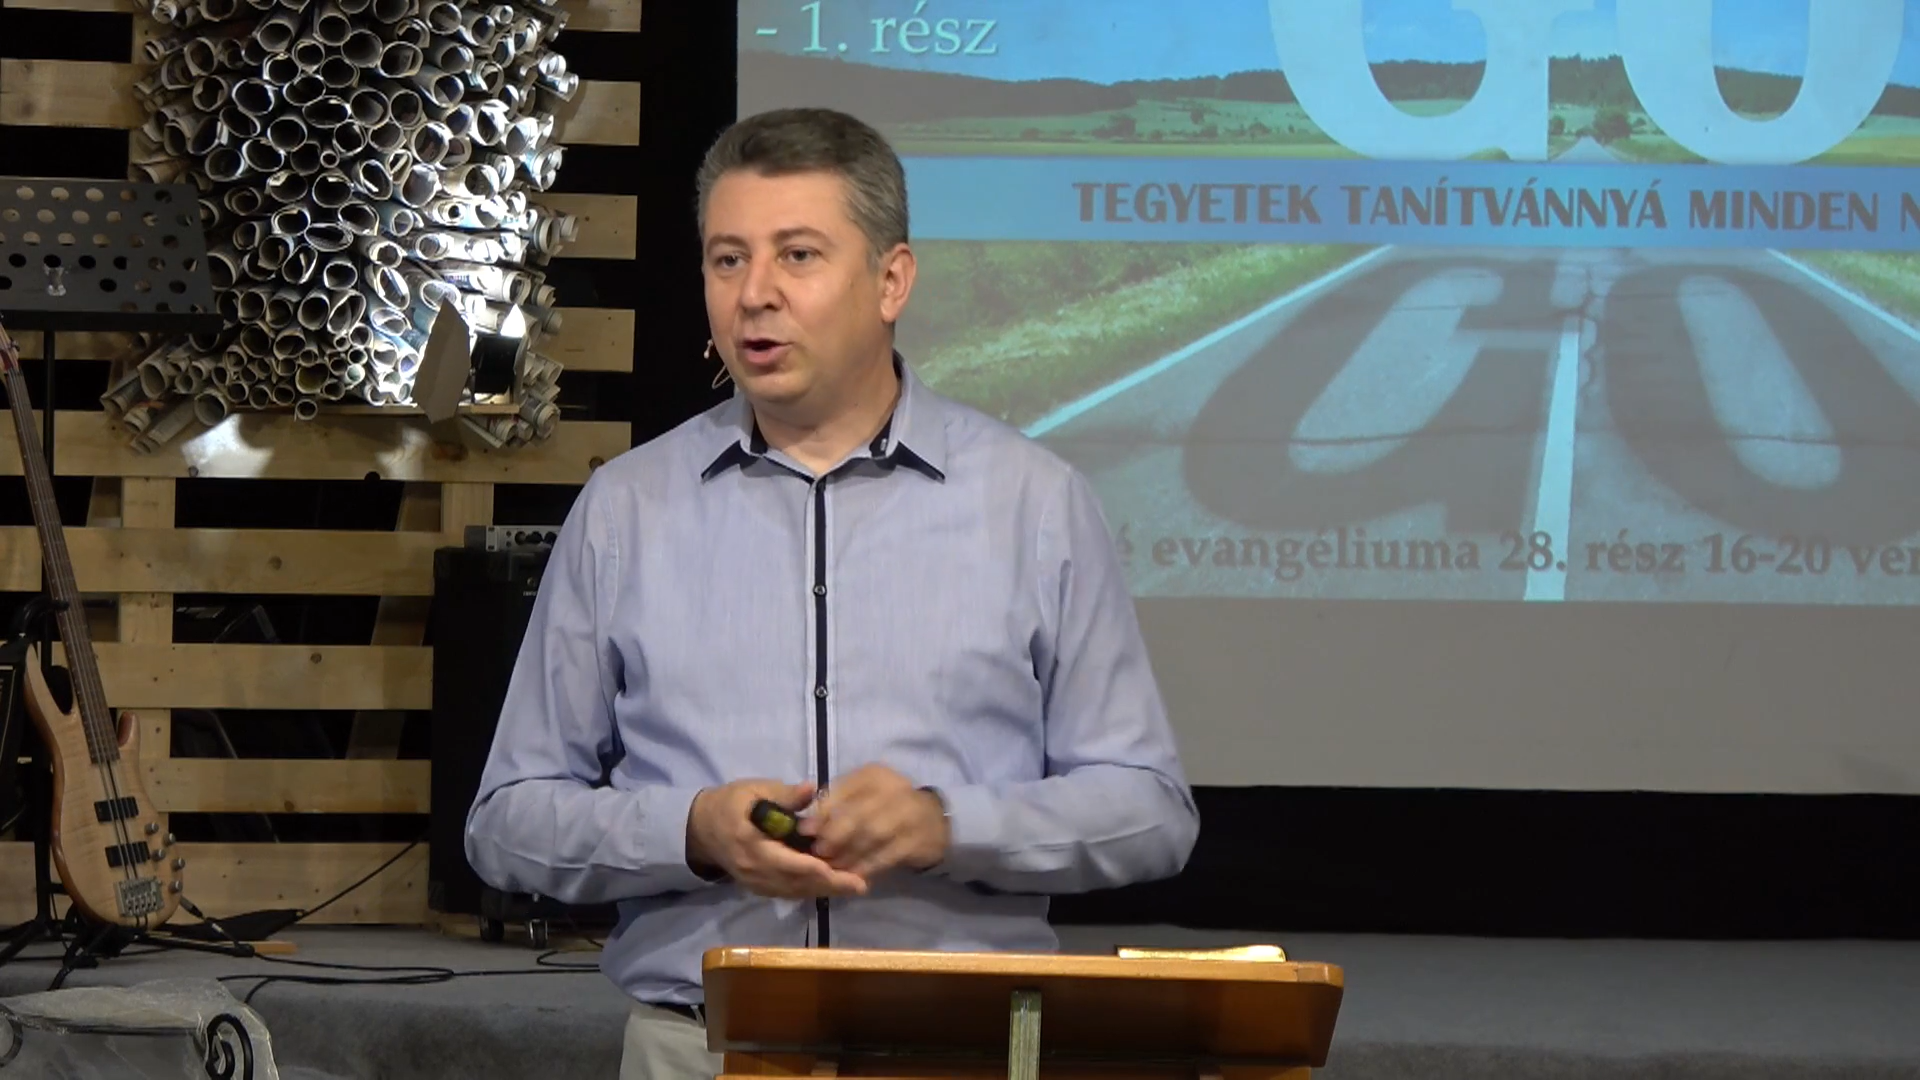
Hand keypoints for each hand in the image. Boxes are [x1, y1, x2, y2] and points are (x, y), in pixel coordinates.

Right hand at [685, 779, 868, 899]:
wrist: (701, 827)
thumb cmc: (730, 803)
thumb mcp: (754, 790)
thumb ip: (783, 794)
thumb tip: (811, 789)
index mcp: (750, 844)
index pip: (787, 862)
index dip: (816, 868)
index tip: (843, 870)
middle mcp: (753, 869)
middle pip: (795, 882)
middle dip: (829, 885)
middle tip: (861, 885)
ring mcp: (755, 882)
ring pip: (794, 891)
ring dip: (823, 890)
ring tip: (854, 886)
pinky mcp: (759, 887)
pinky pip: (788, 892)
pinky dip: (811, 890)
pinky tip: (832, 885)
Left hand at [800, 764, 948, 879]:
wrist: (934, 821)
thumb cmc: (887, 807)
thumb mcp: (863, 796)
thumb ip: (836, 805)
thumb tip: (806, 826)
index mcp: (873, 775)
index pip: (843, 791)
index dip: (822, 812)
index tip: (804, 832)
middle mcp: (893, 790)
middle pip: (858, 814)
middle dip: (834, 835)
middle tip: (818, 852)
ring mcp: (908, 815)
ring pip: (872, 835)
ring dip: (848, 853)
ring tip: (832, 867)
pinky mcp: (917, 840)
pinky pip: (887, 855)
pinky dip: (868, 866)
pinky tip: (854, 875)